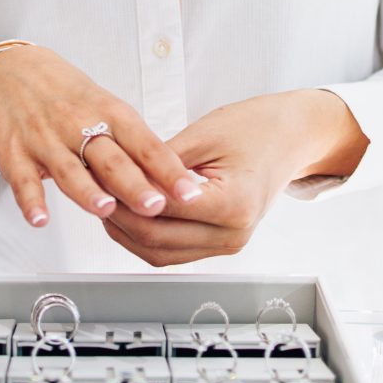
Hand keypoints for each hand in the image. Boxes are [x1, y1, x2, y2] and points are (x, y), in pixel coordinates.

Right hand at [0, 45, 204, 227]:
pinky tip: (40, 220)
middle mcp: (78, 125)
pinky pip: (22, 180)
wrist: (14, 72)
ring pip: (69, 169)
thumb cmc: (72, 98)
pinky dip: (30, 200)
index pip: (144, 144)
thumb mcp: (109, 109)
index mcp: (110, 113)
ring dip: (87, 191)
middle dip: (133, 184)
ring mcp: (45, 140)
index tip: (189, 192)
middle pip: (110, 159)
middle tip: (157, 206)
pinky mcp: (15, 154)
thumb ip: (135, 147)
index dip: (168, 169)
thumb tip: (173, 183)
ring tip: (106, 210)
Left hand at [102, 90, 365, 266]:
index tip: (98, 178)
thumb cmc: (255, 128)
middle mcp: (232, 234)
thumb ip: (161, 162)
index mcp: (233, 204)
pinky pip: (171, 251)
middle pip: (156, 240)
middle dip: (117, 217)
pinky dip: (143, 236)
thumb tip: (117, 177)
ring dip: (126, 233)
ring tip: (102, 202)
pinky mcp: (219, 244)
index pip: (162, 210)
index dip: (124, 196)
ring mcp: (227, 245)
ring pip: (159, 254)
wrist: (290, 138)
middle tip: (91, 191)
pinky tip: (125, 212)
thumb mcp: (204, 134)